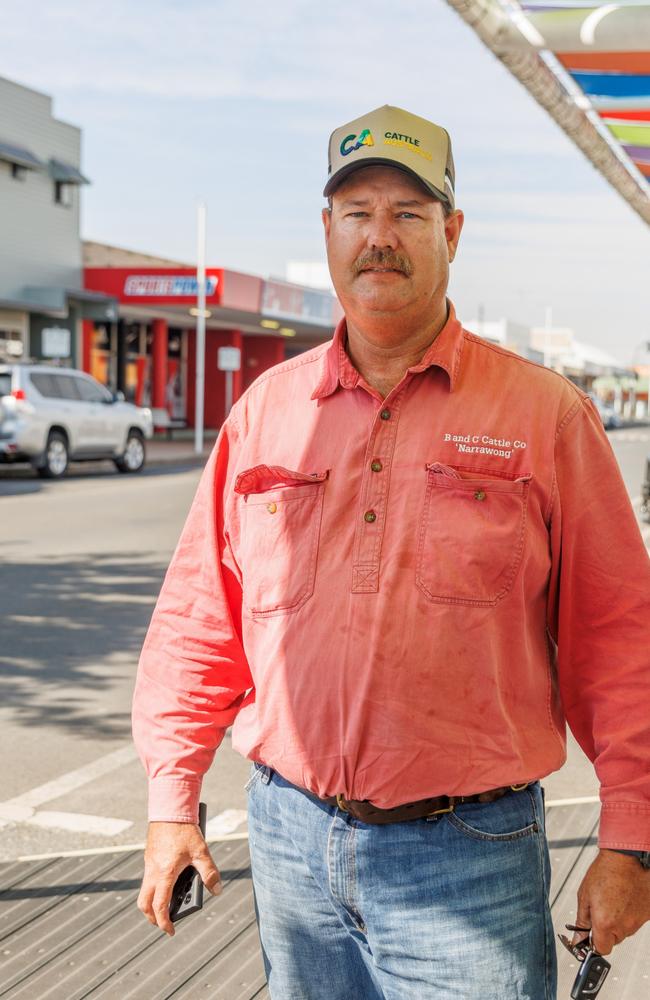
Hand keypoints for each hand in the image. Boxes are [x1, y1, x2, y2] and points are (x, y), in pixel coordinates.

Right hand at [137, 821, 221, 935]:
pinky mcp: (149, 856)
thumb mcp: (201, 851)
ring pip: (144, 890)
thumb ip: (210, 872)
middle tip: (165, 922)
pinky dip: (155, 887)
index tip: (171, 931)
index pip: (160, 906)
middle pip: (144, 903)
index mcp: (165, 873)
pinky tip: (170, 880)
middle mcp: (153, 871)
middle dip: (152, 917)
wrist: (169, 808)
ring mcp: (149, 864)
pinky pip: (148, 878)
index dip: (164, 922)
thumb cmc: (184, 829)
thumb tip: (216, 890)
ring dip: (153, 902)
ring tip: (169, 903)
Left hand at [571, 849, 649, 954]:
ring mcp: (638, 922)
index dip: (594, 942)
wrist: (626, 857)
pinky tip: (625, 897)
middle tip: (601, 908)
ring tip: (614, 898)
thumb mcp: (585, 896)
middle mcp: (624, 926)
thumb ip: (582, 922)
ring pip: (625, 930)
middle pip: (613, 940)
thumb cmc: (606, 871)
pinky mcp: (648, 915)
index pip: (600, 949)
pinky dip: (630, 913)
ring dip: (618, 921)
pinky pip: (636, 921)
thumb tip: (578, 940)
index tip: (590, 933)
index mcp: (606, 924)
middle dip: (605, 929)